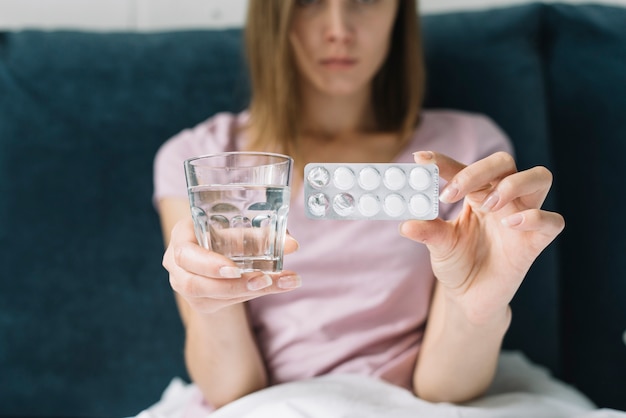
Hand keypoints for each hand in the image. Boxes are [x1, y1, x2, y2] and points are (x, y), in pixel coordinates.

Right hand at [162, 217, 300, 314]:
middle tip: (264, 279)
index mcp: (182, 236)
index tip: (235, 269)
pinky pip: (225, 302)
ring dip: (248, 290)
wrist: (216, 249)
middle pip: (195, 283)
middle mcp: (177, 264)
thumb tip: (291, 244)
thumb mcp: (239, 227)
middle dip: (232, 284)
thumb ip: (263, 233)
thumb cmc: (226, 230)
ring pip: (212, 296)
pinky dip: (253, 293)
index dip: (209, 264)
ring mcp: (186, 286)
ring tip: (279, 282)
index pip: (184, 254)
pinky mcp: (202, 301)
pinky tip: (277, 285)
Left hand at [400, 151, 564, 323]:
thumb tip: (406, 223)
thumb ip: (428, 231)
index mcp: (476, 194)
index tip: (421, 159)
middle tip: (451, 192)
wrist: (470, 299)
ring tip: (489, 204)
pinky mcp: (535, 242)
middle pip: (504, 162)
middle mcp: (502, 199)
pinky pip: (553, 221)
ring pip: (539, 178)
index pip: (465, 168)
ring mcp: (522, 217)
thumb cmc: (457, 264)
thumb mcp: (438, 246)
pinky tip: (510, 224)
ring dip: (513, 184)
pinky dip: (535, 217)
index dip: (444, 161)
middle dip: (479, 170)